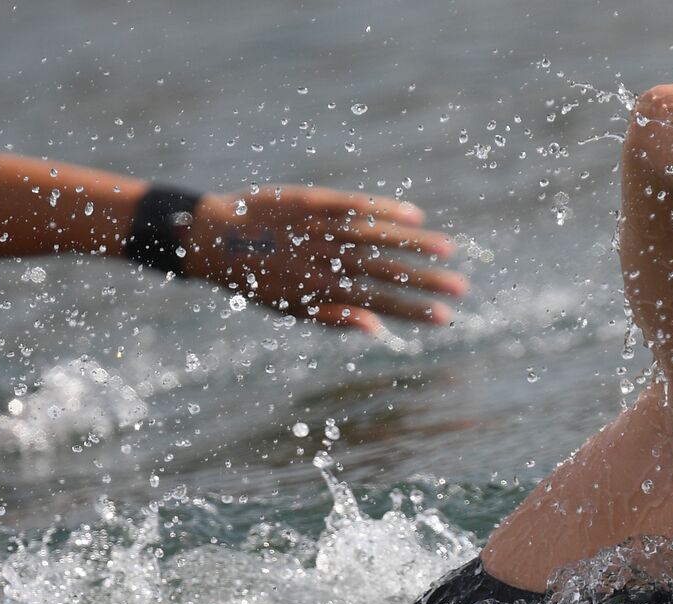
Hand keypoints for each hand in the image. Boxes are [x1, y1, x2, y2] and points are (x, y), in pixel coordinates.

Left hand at [182, 186, 466, 334]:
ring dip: (415, 243)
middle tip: (461, 288)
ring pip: (375, 236)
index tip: (445, 318)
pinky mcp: (311, 202)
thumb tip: (377, 330)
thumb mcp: (291, 307)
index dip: (413, 310)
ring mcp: (319, 230)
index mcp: (321, 290)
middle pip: (385, 271)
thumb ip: (335, 318)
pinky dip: (384, 209)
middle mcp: (324, 260)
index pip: (378, 302)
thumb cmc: (256, 279)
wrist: (211, 238)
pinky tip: (414, 214)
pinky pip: (353, 206)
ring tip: (448, 249)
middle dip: (426, 281)